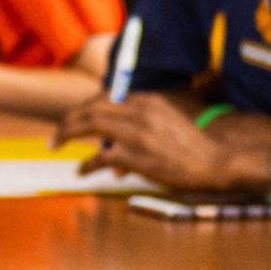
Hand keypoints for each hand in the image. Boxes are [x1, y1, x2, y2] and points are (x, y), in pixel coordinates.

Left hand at [54, 94, 246, 189]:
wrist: (215, 163)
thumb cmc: (194, 150)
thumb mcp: (168, 126)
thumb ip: (140, 131)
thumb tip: (111, 157)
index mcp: (149, 100)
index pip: (106, 97)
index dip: (85, 107)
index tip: (74, 118)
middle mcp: (139, 111)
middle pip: (92, 107)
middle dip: (69, 119)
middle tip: (56, 133)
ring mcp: (135, 132)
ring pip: (89, 124)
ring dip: (66, 133)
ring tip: (55, 143)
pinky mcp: (134, 155)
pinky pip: (99, 157)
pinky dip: (86, 165)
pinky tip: (80, 173)